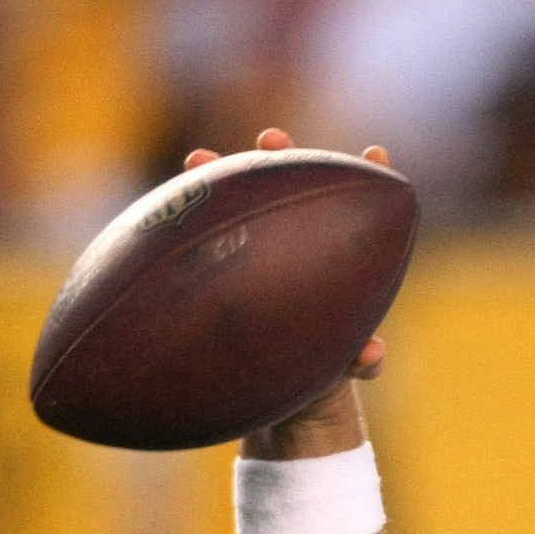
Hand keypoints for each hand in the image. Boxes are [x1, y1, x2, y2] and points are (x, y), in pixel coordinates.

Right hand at [189, 128, 391, 456]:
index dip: (367, 175)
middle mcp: (295, 240)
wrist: (284, 394)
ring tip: (199, 159)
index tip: (376, 155)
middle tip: (270, 139)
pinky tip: (159, 213)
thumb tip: (371, 355)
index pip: (354, 204)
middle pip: (290, 184)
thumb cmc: (324, 373)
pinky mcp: (221, 267)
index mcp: (336, 256)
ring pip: (238, 203)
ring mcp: (255, 248)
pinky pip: (200, 241)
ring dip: (219, 175)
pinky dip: (182, 225)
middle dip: (281, 155)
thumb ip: (361, 361)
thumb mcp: (344, 367)